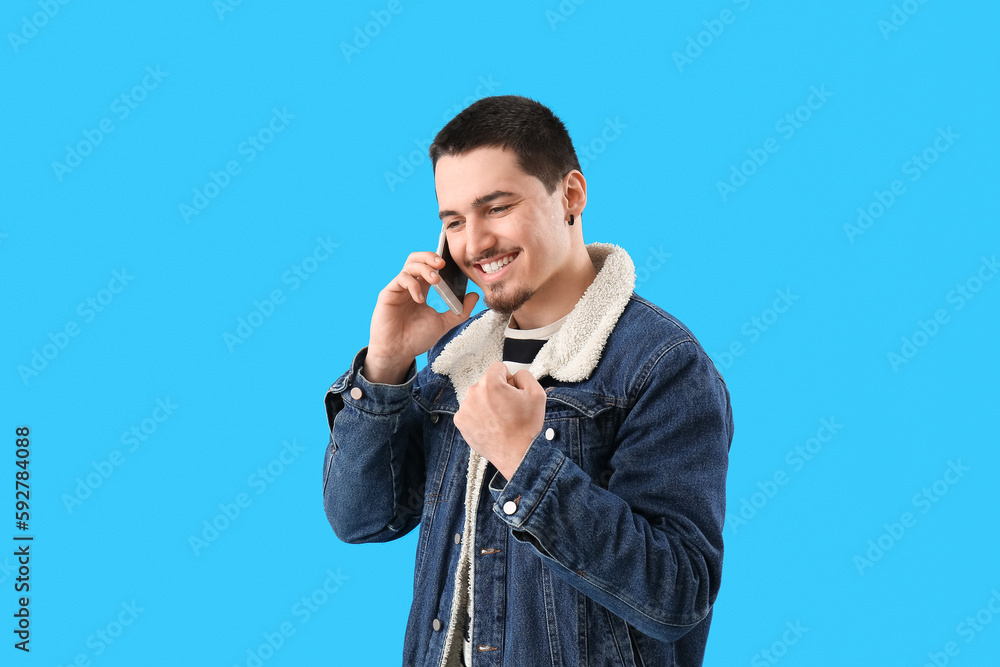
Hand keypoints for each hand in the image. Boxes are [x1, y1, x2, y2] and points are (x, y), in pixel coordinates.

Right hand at [366, 251, 478, 383]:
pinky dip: (413, 285)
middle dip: (430, 256)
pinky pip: (401, 279)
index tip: (452, 263)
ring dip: (425, 268)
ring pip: (410, 264)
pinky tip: (420, 299)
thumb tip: (475, 295)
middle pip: (417, 258)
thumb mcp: (443, 324)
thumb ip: (460, 311)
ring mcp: (398, 288)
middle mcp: (410, 286)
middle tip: (443, 264)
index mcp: (422, 289)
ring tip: (436, 280)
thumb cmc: (416, 338)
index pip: (429, 266)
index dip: (439, 260)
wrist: (398, 353)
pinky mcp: (388, 293)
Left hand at [454, 362, 546, 479]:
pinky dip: (479, 415)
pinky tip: (491, 425)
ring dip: (487, 403)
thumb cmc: (526, 426)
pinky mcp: (461, 421)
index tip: (513, 392)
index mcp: (490, 383)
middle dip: (497, 391)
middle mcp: (473, 393)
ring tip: (500, 419)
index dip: (509, 379)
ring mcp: (465, 408)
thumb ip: (524, 375)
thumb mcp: (537, 393)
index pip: (498, 368)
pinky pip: (471, 410)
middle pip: (487, 382)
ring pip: (478, 396)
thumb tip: (513, 374)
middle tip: (509, 408)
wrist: (517, 454)